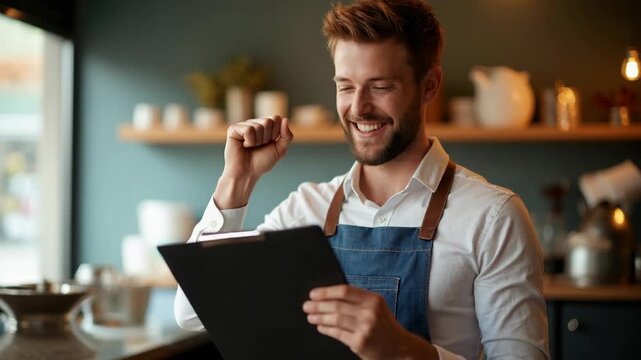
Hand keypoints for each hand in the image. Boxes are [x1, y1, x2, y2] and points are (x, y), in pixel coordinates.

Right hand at [214, 116, 292, 208]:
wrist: (247, 174)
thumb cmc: (261, 162)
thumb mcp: (280, 150)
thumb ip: (286, 136)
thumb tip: (285, 119)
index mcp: (265, 126)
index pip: (276, 118)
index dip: (276, 133)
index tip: (269, 144)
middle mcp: (254, 123)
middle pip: (268, 121)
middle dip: (267, 137)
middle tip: (259, 147)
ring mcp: (243, 125)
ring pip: (259, 126)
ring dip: (258, 141)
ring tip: (251, 147)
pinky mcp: (233, 129)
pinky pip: (248, 129)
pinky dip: (249, 141)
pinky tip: (243, 145)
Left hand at [302, 285, 437, 359]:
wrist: (400, 348)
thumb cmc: (384, 326)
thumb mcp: (376, 307)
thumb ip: (357, 300)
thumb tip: (328, 296)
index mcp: (374, 299)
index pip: (344, 291)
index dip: (326, 292)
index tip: (313, 294)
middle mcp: (370, 312)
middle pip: (337, 305)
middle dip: (318, 305)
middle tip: (307, 306)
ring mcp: (365, 328)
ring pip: (335, 319)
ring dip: (319, 317)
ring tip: (311, 317)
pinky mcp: (360, 342)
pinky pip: (337, 333)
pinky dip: (326, 329)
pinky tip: (321, 327)